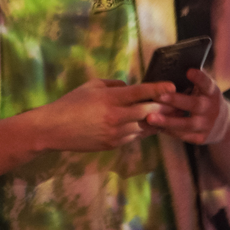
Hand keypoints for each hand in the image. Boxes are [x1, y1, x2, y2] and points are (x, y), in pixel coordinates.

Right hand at [36, 78, 163, 151]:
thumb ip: (113, 85)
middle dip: (163, 107)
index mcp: (109, 98)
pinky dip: (142, 130)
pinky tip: (146, 125)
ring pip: (145, 127)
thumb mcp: (91, 86)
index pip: (140, 92)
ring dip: (155, 121)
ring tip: (166, 116)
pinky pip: (135, 137)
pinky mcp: (113, 144)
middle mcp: (116, 116)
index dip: (158, 89)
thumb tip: (130, 88)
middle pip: (148, 111)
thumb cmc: (70, 103)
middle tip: (175, 103)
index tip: (172, 87)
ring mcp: (116, 133)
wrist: (54, 129)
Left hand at [146, 69, 229, 145]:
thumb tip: (170, 66)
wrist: (222, 124)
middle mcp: (212, 108)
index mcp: (212, 92)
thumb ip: (193, 81)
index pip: (207, 84)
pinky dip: (168, 131)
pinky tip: (154, 126)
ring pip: (187, 124)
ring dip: (168, 121)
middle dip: (176, 100)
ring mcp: (207, 125)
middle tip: (158, 95)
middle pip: (195, 104)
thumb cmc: (205, 99)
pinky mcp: (201, 138)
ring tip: (149, 118)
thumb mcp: (205, 89)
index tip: (189, 71)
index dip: (199, 78)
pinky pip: (183, 135)